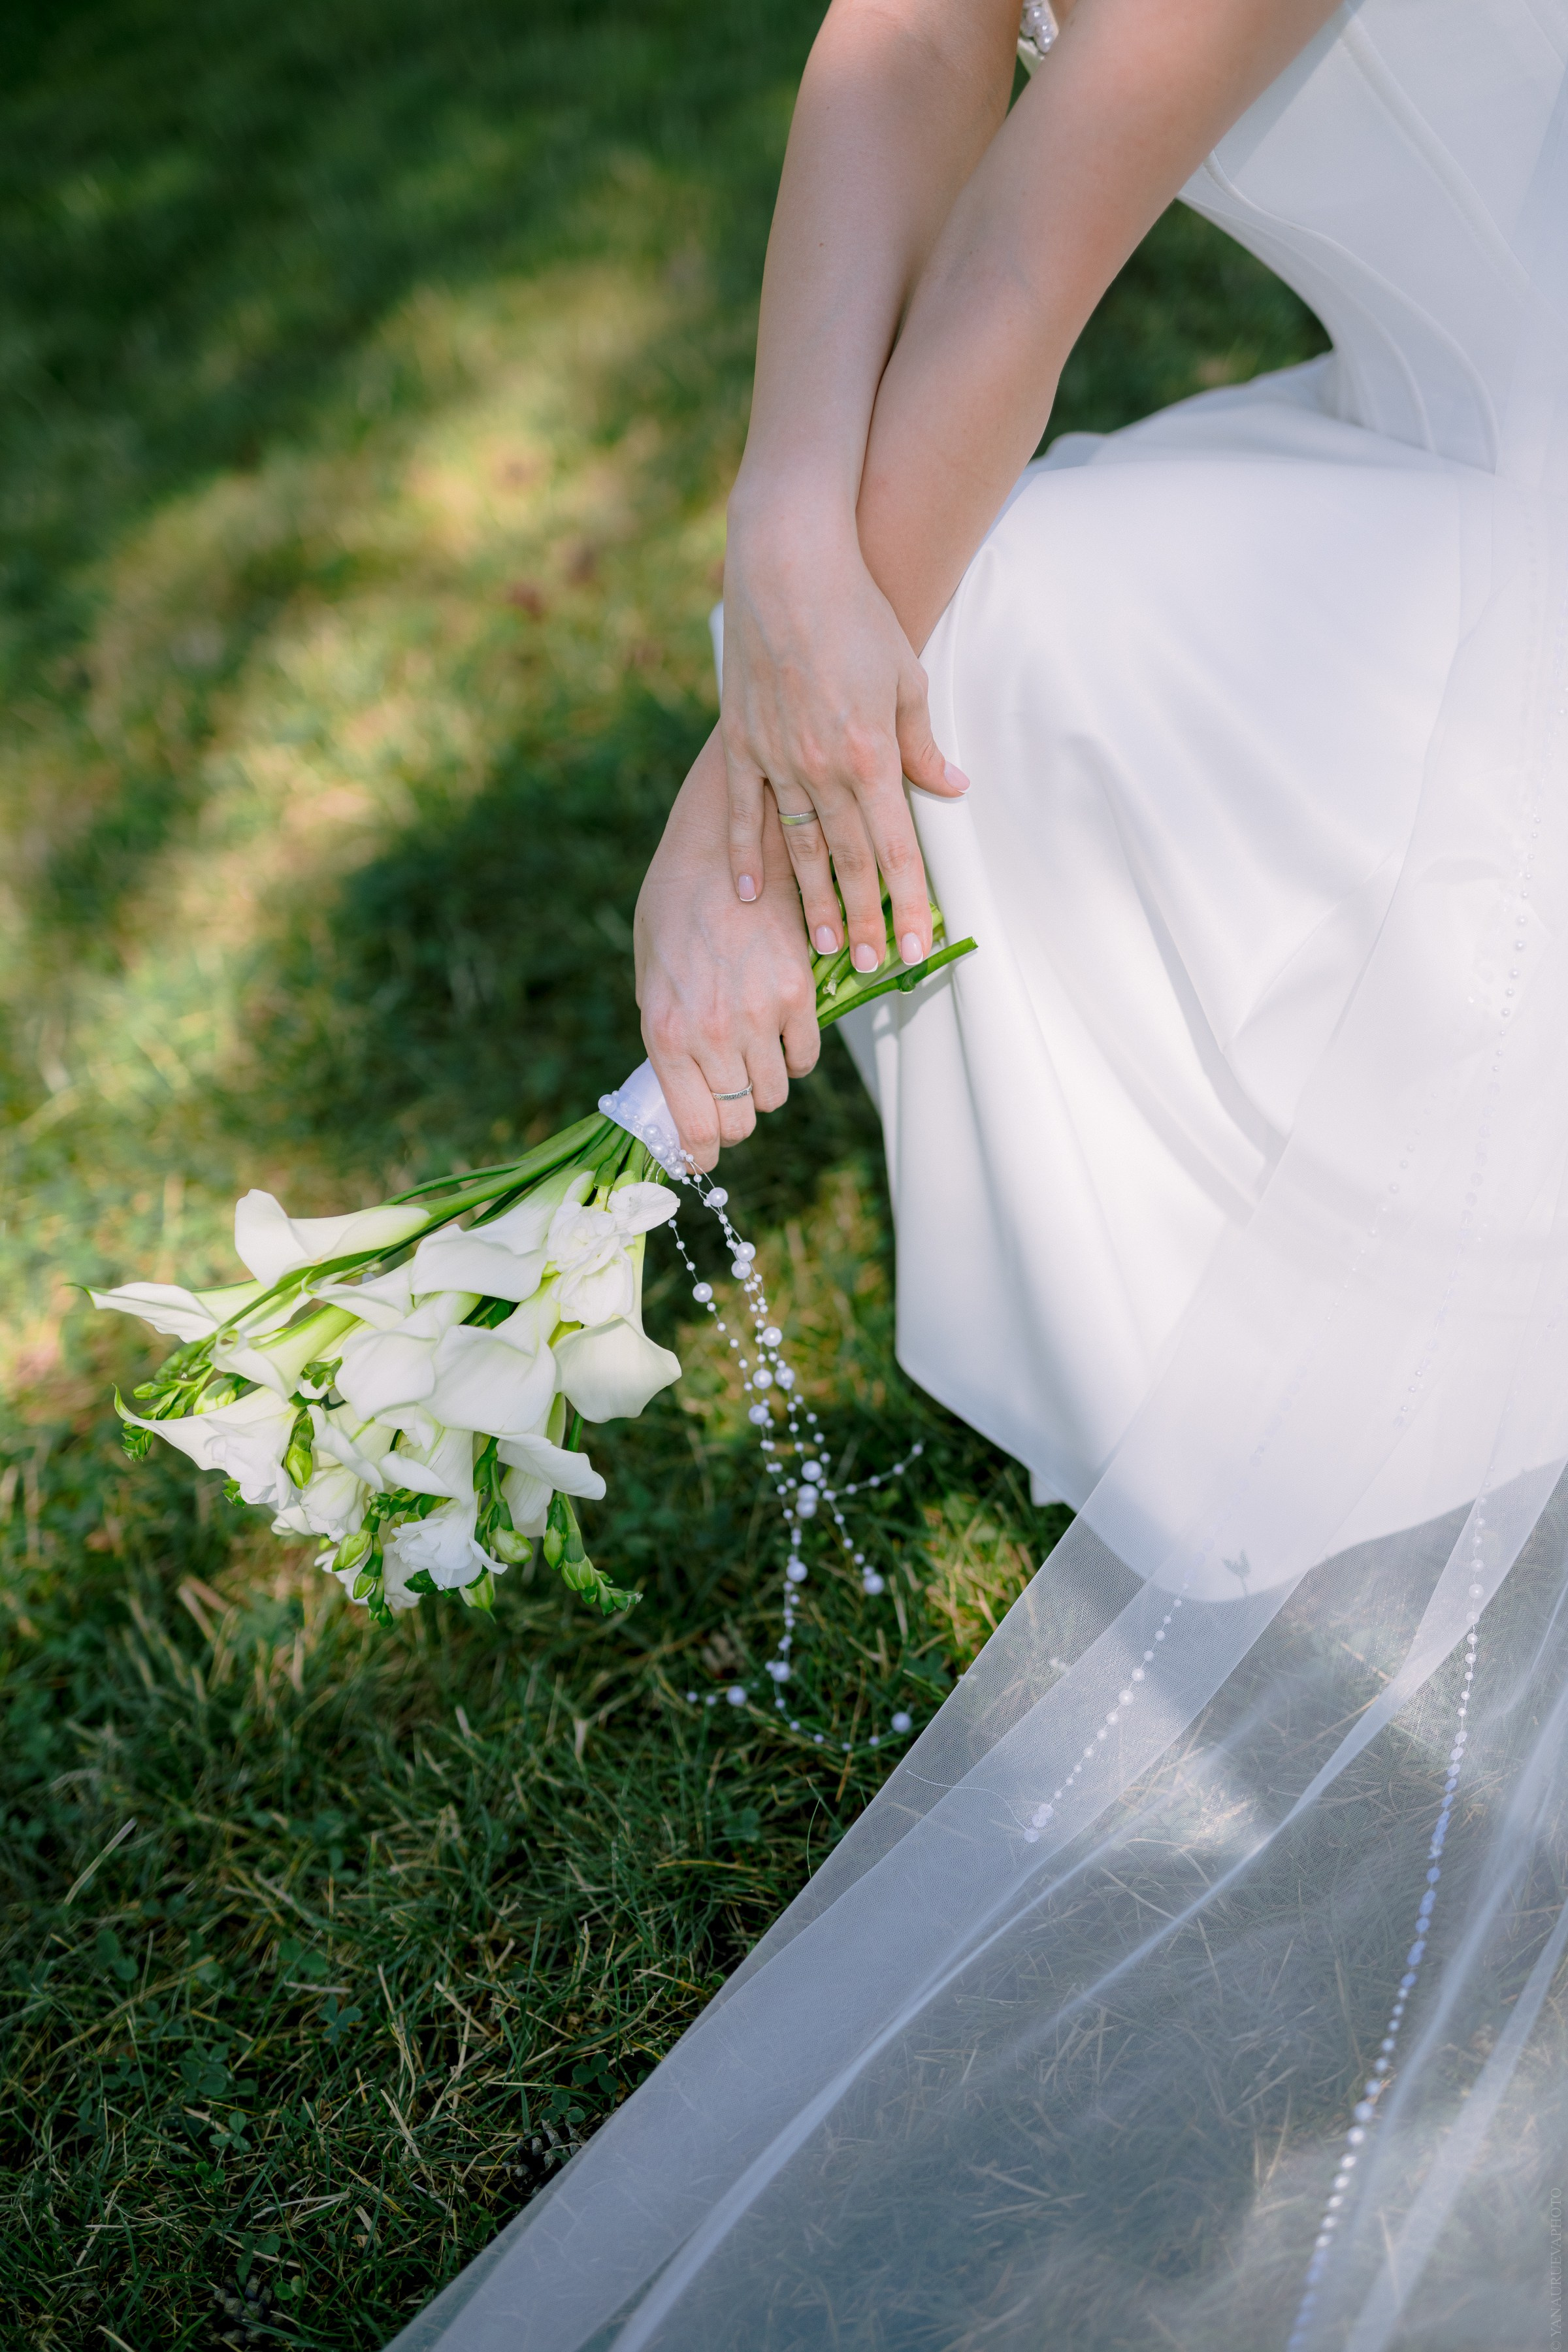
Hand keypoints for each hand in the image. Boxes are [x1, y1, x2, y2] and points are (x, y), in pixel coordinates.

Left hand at [635, 727, 819, 1170]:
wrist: (721, 846)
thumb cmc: (674, 906)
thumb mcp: (648, 975)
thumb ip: (663, 1033)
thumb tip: (675, 1087)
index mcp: (663, 1033)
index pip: (696, 1130)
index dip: (702, 1154)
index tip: (704, 1156)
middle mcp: (712, 1034)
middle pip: (741, 1120)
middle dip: (734, 1120)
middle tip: (729, 1101)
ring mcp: (759, 1017)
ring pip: (776, 1092)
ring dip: (765, 1084)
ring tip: (752, 1055)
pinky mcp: (798, 994)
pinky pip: (806, 1055)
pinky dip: (795, 1055)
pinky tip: (779, 1030)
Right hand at [718, 492, 968, 976]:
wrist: (788, 564)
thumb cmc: (858, 613)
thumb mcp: (908, 678)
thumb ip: (923, 744)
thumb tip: (952, 790)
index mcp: (871, 756)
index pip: (898, 850)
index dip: (910, 905)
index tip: (917, 949)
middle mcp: (822, 769)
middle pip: (850, 863)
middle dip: (863, 921)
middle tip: (870, 970)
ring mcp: (776, 760)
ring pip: (797, 850)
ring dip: (810, 903)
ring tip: (821, 949)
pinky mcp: (741, 744)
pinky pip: (744, 814)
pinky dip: (746, 857)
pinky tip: (749, 897)